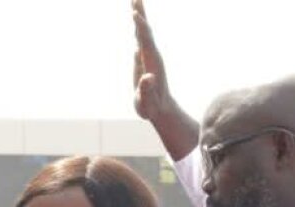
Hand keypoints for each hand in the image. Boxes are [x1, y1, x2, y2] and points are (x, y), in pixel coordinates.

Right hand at [131, 0, 171, 122]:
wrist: (160, 109)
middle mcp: (151, 55)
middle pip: (145, 30)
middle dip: (140, 14)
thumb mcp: (147, 103)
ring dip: (139, 16)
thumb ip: (147, 90)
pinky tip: (136, 18)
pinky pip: (140, 37)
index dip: (140, 27)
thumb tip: (147, 77)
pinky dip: (137, 26)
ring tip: (134, 1)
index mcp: (152, 62)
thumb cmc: (152, 107)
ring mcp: (148, 55)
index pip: (145, 41)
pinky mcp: (144, 58)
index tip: (134, 14)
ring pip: (143, 32)